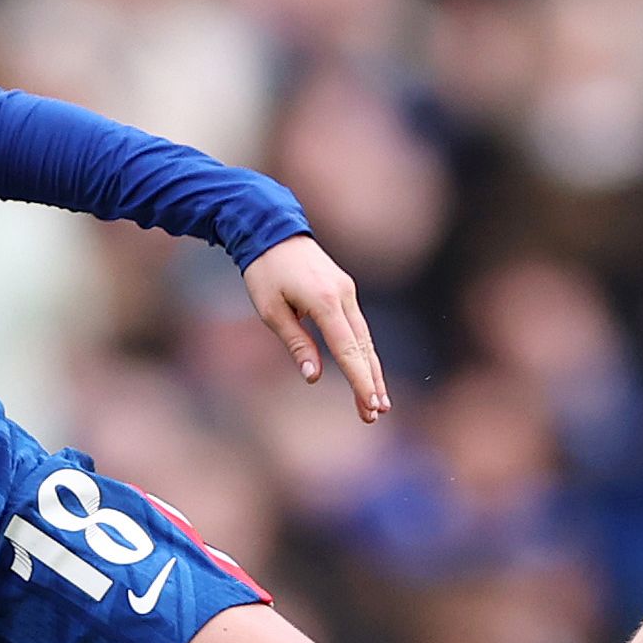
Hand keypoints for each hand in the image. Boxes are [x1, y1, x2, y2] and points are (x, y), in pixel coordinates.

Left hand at [241, 234, 389, 422]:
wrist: (272, 229)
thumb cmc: (265, 271)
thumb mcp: (271, 310)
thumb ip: (296, 343)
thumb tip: (313, 376)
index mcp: (325, 302)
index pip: (347, 349)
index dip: (359, 380)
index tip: (370, 404)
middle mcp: (344, 296)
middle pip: (363, 347)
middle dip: (370, 382)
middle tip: (376, 414)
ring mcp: (348, 292)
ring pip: (365, 338)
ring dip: (371, 370)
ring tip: (376, 402)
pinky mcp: (345, 290)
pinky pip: (358, 327)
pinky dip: (363, 352)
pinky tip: (366, 371)